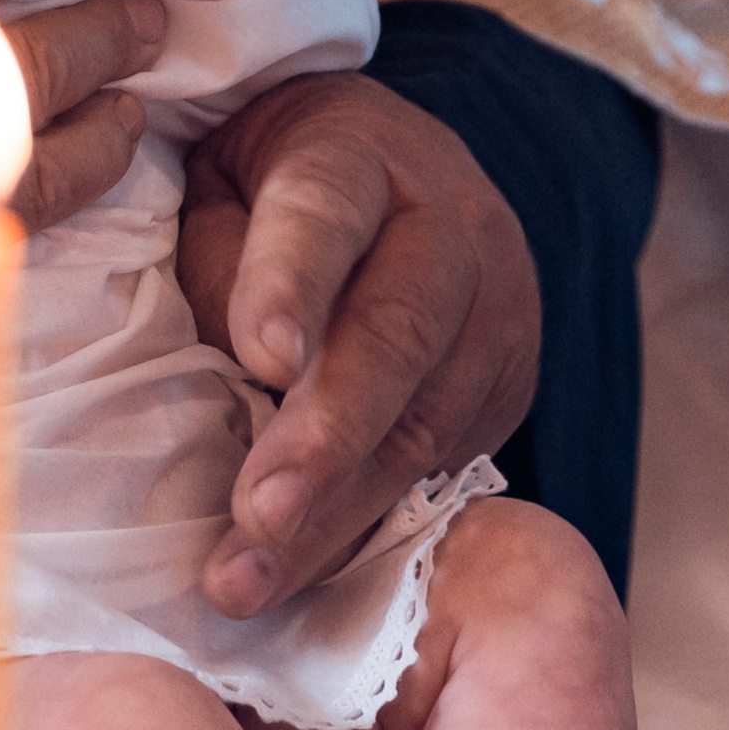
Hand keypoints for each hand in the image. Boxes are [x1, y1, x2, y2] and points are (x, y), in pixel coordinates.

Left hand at [177, 70, 538, 616]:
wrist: (393, 166)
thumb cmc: (268, 179)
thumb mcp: (219, 179)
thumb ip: (220, 256)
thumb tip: (238, 371)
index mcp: (356, 153)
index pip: (325, 213)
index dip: (293, 284)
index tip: (262, 358)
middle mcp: (450, 227)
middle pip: (394, 334)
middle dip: (323, 436)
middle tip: (258, 512)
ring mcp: (498, 308)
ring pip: (425, 418)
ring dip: (337, 509)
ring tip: (255, 576)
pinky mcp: (509, 382)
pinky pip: (445, 463)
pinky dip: (369, 523)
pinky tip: (306, 572)